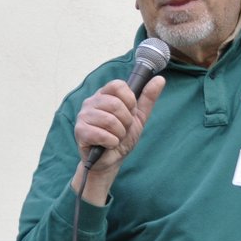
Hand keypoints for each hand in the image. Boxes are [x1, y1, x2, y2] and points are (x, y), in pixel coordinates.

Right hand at [71, 76, 164, 198]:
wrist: (110, 161)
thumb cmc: (121, 137)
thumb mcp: (138, 117)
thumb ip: (147, 98)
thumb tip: (160, 79)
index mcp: (104, 94)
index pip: (118, 85)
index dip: (129, 100)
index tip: (130, 112)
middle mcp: (91, 101)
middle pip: (115, 104)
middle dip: (126, 121)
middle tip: (122, 129)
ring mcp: (83, 116)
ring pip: (110, 120)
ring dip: (119, 134)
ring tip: (115, 138)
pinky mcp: (80, 131)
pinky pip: (102, 134)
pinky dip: (111, 142)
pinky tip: (108, 144)